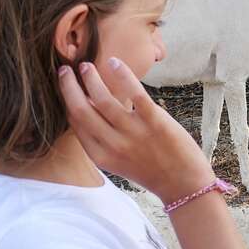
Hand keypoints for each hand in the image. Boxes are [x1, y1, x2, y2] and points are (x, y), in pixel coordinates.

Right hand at [58, 58, 213, 201]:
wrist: (183, 185)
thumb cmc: (152, 170)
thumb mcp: (120, 160)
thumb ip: (104, 138)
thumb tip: (91, 106)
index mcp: (102, 156)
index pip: (76, 123)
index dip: (67, 101)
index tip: (65, 84)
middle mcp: (113, 145)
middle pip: (81, 110)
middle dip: (69, 86)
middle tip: (65, 70)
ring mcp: (133, 133)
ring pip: (102, 99)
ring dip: (91, 79)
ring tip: (86, 66)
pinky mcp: (155, 121)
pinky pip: (134, 92)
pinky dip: (121, 74)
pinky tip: (114, 62)